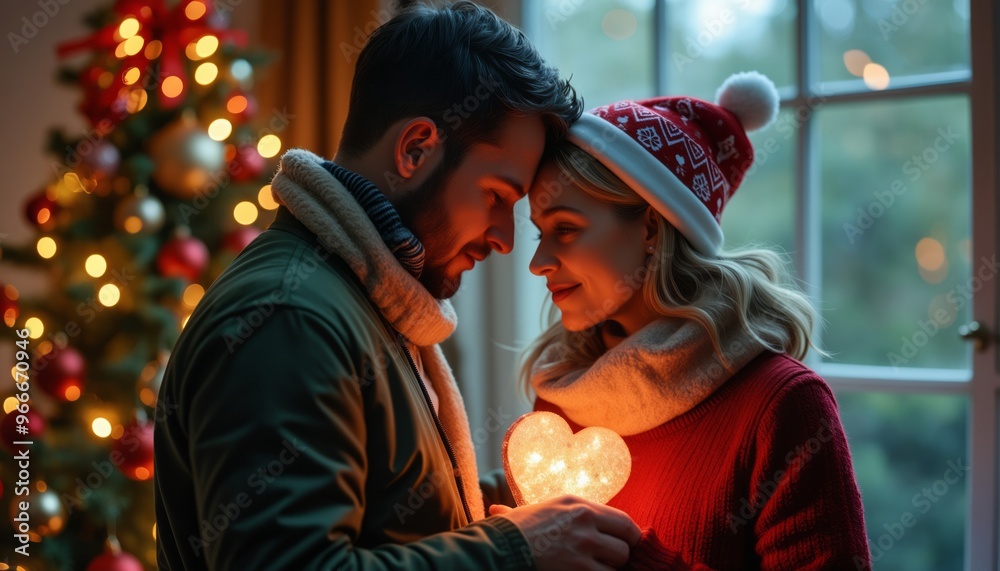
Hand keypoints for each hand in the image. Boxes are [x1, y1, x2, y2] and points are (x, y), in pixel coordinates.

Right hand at [490, 495, 640, 570]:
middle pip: (626, 539)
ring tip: (595, 567)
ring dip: (610, 567)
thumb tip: (498, 510)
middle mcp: (585, 519)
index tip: (625, 544)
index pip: (622, 518)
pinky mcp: (581, 568)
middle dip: (621, 552)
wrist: (500, 548)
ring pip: (620, 560)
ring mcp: (584, 544)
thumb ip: (536, 512)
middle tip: (611, 559)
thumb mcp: (530, 512)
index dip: (628, 535)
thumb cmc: (510, 531)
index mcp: (578, 503)